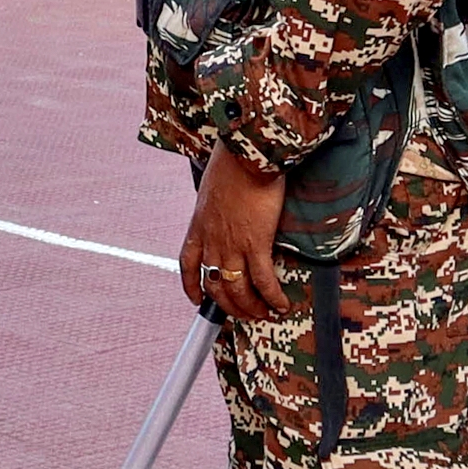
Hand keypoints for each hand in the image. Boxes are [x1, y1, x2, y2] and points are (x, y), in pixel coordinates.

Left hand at [178, 153, 289, 319]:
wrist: (246, 154)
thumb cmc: (232, 163)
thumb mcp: (213, 187)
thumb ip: (217, 205)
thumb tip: (227, 208)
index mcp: (199, 226)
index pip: (188, 264)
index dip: (191, 287)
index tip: (197, 300)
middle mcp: (212, 240)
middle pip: (214, 285)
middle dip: (228, 305)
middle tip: (243, 314)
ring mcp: (232, 244)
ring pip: (237, 289)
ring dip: (250, 307)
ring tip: (263, 314)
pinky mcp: (256, 243)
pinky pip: (263, 281)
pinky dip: (272, 297)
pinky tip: (280, 305)